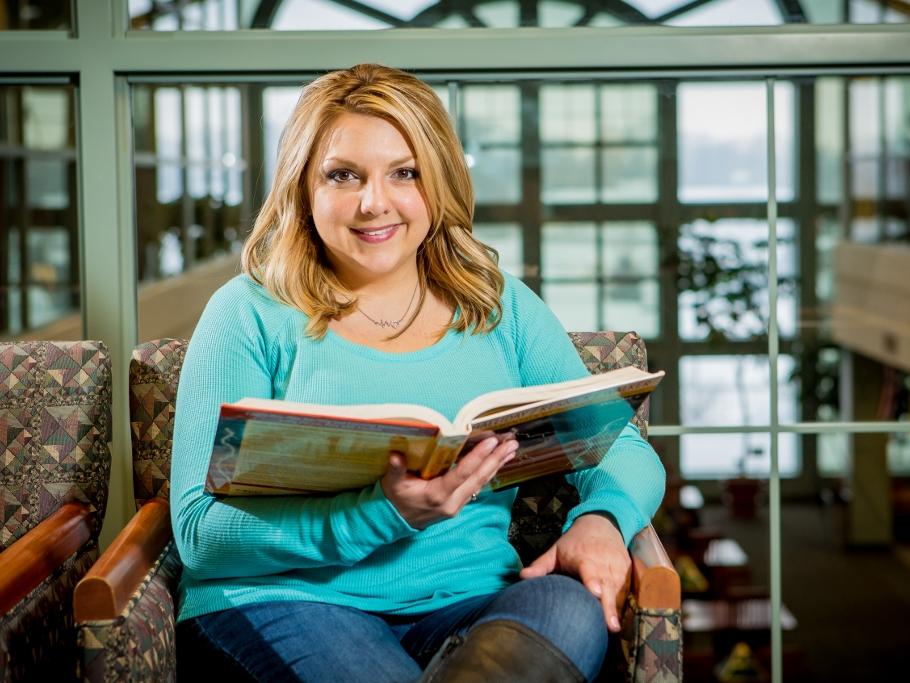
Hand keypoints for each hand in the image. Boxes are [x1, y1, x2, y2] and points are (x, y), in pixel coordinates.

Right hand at [381, 436, 517, 528]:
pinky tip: (497, 463)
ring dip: (496, 466)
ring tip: (511, 450)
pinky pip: (477, 487)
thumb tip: (395, 455)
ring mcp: (457, 505)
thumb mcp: (392, 484)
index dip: (478, 457)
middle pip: (478, 478)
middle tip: (511, 443)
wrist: (394, 522)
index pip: (462, 473)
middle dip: (496, 459)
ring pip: (481, 483)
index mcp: (437, 495)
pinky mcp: (458, 505)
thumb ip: (395, 469)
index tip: (491, 442)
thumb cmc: (395, 499)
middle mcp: (451, 502)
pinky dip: (488, 473)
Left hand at [519, 513, 629, 632]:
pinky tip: (620, 619)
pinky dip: (622, 603)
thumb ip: (540, 565)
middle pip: (606, 587)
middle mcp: (602, 563)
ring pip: (617, 590)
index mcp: (584, 558)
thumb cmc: (574, 543)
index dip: (592, 581)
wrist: (601, 525)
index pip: (589, 571)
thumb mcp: (556, 551)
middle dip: (608, 606)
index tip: (594, 592)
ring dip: (615, 608)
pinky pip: (625, 590)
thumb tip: (522, 577)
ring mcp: (616, 568)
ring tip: (613, 627)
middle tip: (611, 626)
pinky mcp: (626, 572)